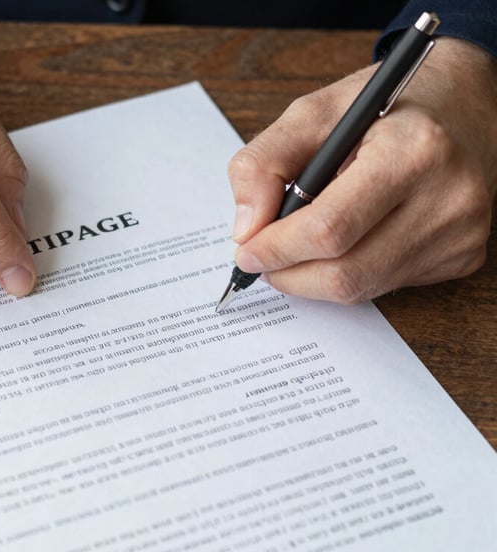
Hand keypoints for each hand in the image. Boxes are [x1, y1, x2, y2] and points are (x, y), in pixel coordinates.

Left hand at [228, 38, 496, 303]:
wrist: (464, 104)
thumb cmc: (385, 107)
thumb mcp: (312, 113)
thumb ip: (263, 164)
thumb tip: (245, 230)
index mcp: (411, 152)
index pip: (329, 229)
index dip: (277, 249)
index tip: (245, 251)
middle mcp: (447, 199)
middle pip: (344, 273)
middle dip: (288, 273)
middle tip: (261, 258)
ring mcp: (459, 234)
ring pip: (361, 289)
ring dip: (312, 278)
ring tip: (294, 249)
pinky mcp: (461, 257)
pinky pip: (384, 286)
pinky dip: (347, 273)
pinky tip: (344, 242)